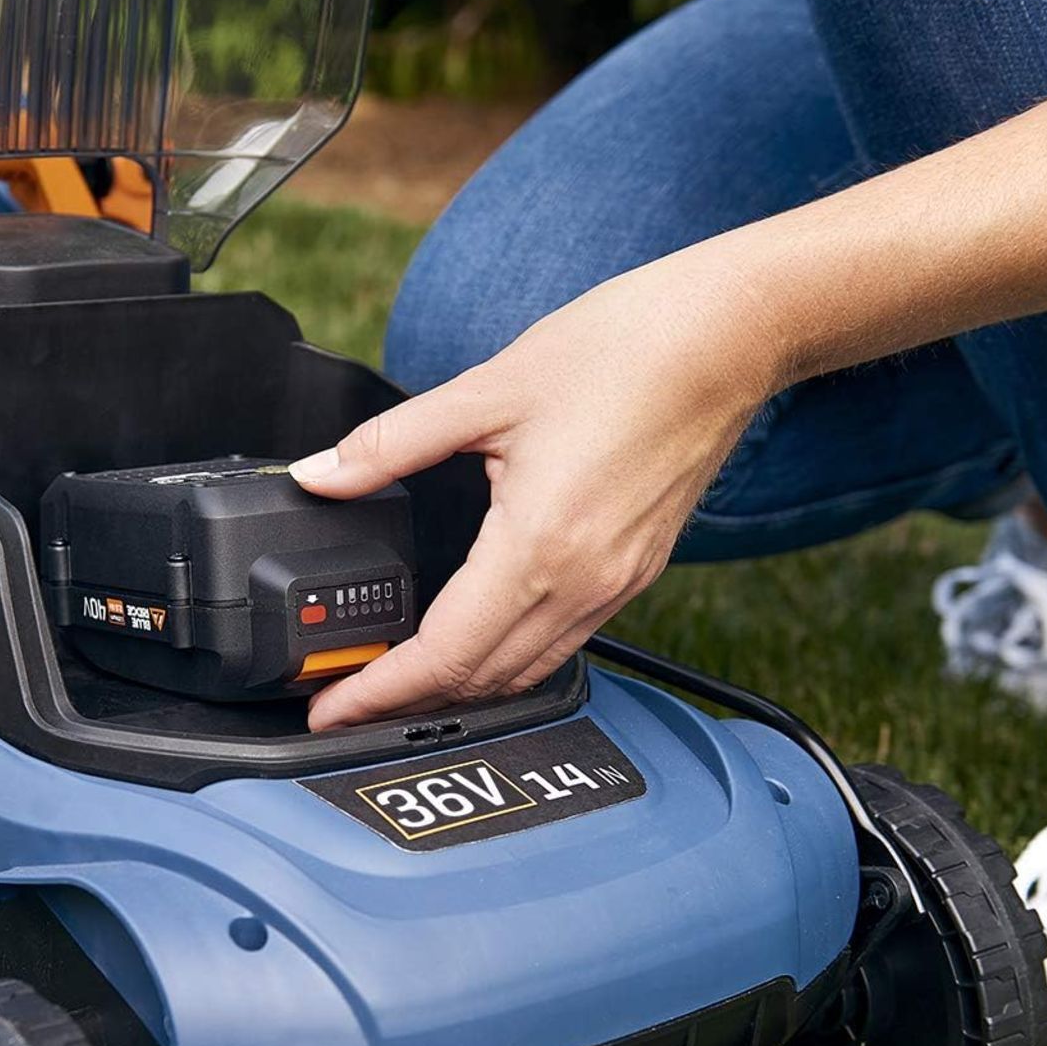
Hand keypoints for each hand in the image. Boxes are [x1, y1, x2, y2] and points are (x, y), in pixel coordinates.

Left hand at [291, 246, 782, 729]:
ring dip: (459, 689)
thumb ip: (390, 444)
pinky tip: (475, 641)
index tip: (330, 709)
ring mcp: (616, 585)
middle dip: (407, 700)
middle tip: (345, 699)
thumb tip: (319, 473)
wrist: (726, 336)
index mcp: (540, 545)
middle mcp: (583, 583)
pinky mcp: (637, 573)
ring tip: (398, 684)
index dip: (379, 692)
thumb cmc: (622, 350)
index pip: (444, 655)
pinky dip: (507, 661)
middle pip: (481, 680)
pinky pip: (562, 644)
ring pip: (524, 673)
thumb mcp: (487, 390)